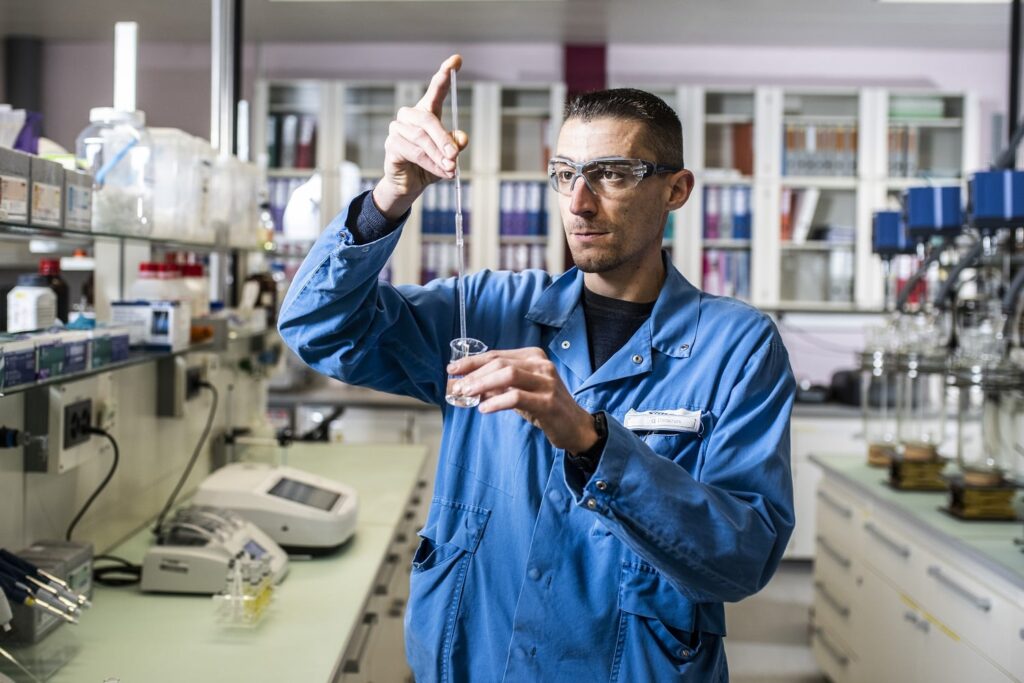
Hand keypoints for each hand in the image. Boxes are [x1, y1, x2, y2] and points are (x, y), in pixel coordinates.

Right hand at [372, 54, 468, 220]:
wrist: (410, 185)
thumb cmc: (429, 165)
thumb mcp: (448, 156)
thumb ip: (455, 145)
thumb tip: (461, 138)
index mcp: (426, 112)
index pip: (435, 90)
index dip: (444, 74)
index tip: (456, 60)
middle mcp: (410, 116)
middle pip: (428, 120)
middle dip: (444, 140)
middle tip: (455, 156)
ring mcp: (397, 129)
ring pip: (422, 140)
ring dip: (439, 157)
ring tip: (451, 169)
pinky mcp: (391, 145)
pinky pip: (413, 153)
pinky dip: (430, 164)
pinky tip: (440, 172)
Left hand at [447, 348, 598, 452]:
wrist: (575, 427)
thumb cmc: (545, 407)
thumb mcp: (519, 393)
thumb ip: (497, 387)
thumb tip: (468, 386)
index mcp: (533, 357)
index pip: (496, 355)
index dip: (472, 362)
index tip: (452, 369)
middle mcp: (541, 365)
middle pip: (499, 362)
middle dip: (474, 374)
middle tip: (457, 386)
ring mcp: (546, 382)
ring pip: (507, 375)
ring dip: (482, 384)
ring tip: (467, 394)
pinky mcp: (548, 401)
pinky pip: (517, 397)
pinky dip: (497, 402)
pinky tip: (484, 409)